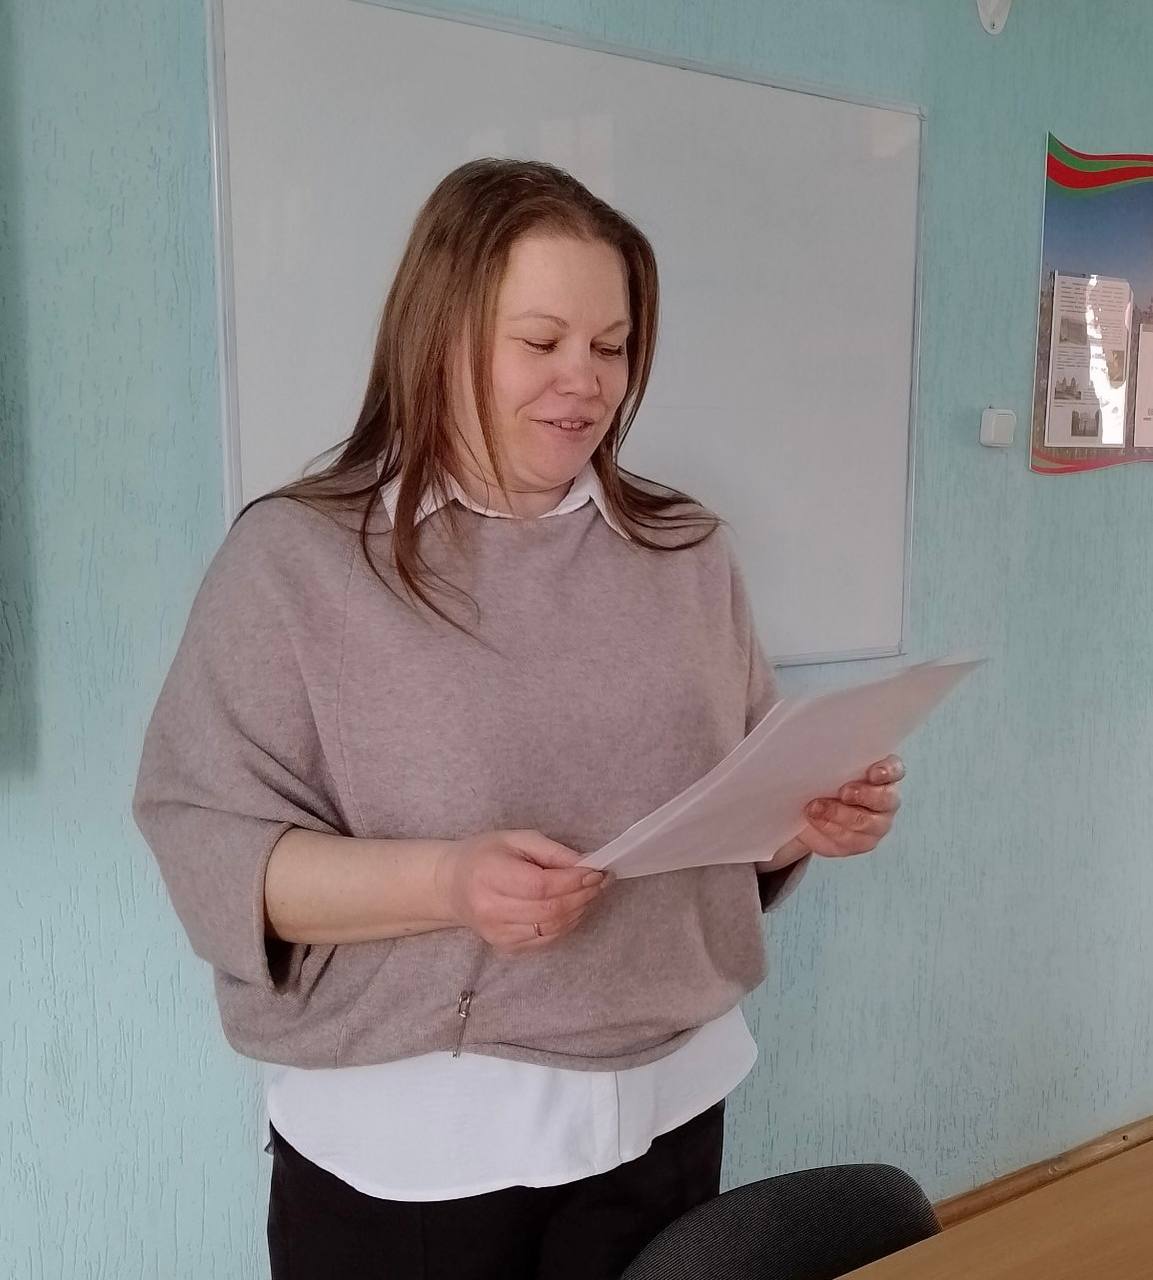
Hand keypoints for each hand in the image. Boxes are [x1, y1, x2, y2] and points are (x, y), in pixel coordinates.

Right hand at [434, 829, 608, 954]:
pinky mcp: (505, 947)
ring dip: (579, 910)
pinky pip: (546, 939)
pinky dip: (567, 924)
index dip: (573, 881)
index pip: (541, 886)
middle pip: (550, 910)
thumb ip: (552, 851)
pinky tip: (573, 908)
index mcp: (490, 876)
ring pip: (552, 928)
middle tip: (600, 882)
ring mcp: (497, 933)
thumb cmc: (485, 855)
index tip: (596, 871)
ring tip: (590, 893)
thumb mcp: (516, 839)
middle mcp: (491, 909)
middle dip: (582, 896)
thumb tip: (586, 863)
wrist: (452, 885)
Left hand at [771, 755, 904, 864]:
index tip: (873, 773)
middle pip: (886, 799)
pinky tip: (816, 820)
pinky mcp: (863, 842)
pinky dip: (830, 829)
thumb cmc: (823, 781)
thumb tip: (816, 750)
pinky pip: (851, 840)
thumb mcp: (826, 766)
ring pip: (867, 822)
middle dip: (864, 795)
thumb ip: (833, 759)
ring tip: (815, 807)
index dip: (887, 771)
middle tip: (843, 792)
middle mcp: (886, 799)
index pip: (895, 769)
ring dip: (839, 814)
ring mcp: (877, 823)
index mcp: (883, 774)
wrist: (809, 810)